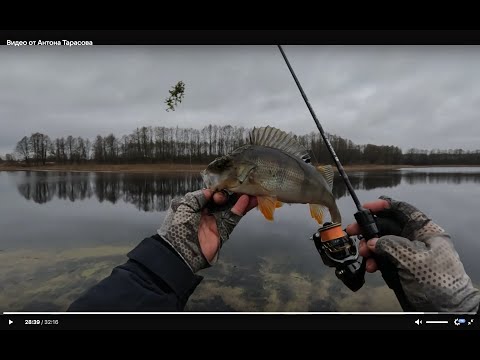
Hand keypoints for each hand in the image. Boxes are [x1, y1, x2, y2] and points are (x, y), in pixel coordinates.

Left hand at [158, 189, 256, 272]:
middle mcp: (207, 214)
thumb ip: (197, 197)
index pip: (210, 195)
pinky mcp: (224, 231)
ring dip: (241, 199)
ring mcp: (216, 222)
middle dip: (231, 193)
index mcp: (195, 207)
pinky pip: (234, 218)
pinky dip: (240, 209)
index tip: (219, 189)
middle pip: (223, 200)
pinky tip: (246, 200)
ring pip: (231, 208)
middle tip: (239, 186)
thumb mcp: (183, 207)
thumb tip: (210, 192)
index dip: (217, 190)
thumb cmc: (177, 227)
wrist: (179, 252)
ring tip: (250, 190)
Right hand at [346, 196, 479, 311]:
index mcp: (424, 231)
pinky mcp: (400, 268)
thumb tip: (372, 242)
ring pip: (381, 243)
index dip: (384, 206)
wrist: (445, 310)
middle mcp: (415, 239)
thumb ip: (391, 245)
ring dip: (369, 247)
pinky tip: (370, 267)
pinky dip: (373, 261)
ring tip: (363, 254)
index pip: (403, 210)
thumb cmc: (437, 280)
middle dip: (369, 229)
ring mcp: (407, 254)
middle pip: (387, 226)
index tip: (365, 208)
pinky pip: (382, 259)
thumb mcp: (413, 257)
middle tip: (352, 232)